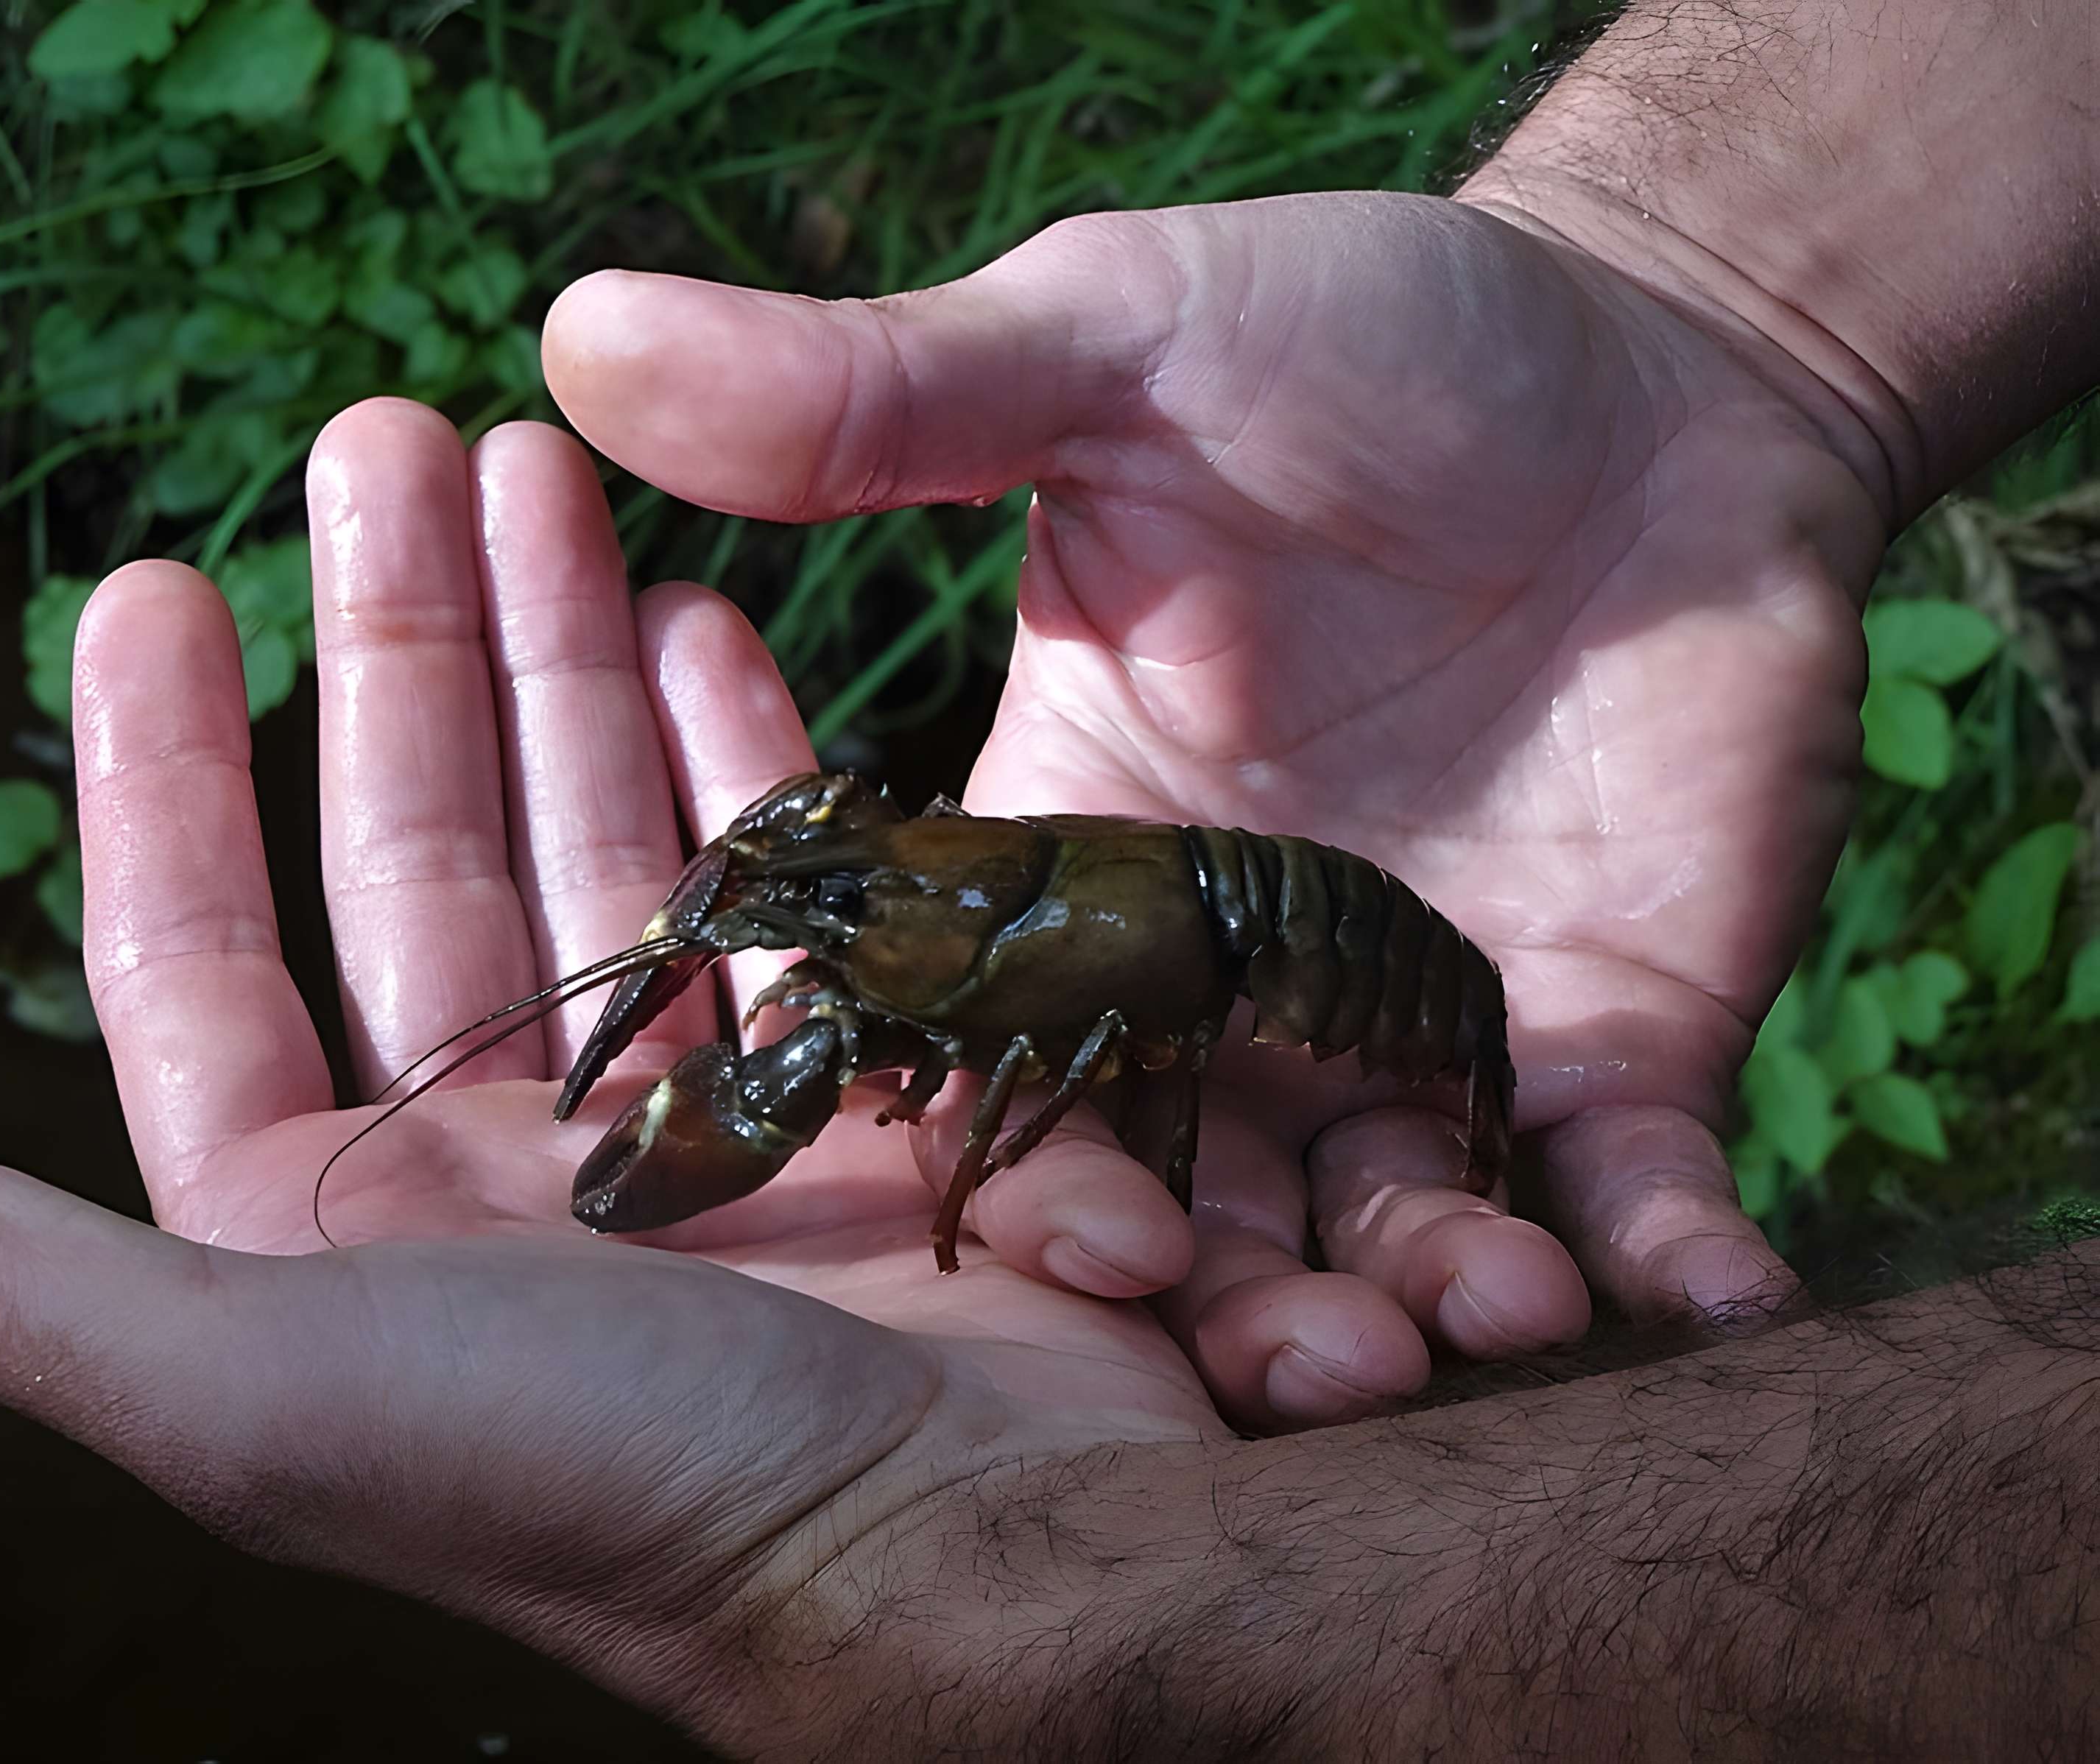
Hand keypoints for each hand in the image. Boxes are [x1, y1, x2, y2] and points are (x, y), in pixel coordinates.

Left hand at [0, 400, 1413, 1746]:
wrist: (976, 1549)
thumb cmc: (611, 1477)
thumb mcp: (267, 1388)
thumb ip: (8, 1294)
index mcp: (331, 1230)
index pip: (199, 955)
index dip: (160, 769)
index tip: (146, 578)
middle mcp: (496, 1170)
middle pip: (420, 851)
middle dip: (398, 642)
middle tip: (398, 435)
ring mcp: (686, 1118)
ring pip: (598, 835)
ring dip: (565, 657)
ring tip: (550, 476)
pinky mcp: (851, 1090)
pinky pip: (777, 882)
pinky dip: (741, 747)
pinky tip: (706, 620)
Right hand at [543, 191, 1881, 1375]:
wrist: (1656, 371)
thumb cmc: (1365, 342)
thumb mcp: (1111, 348)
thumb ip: (880, 395)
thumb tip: (582, 331)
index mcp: (1060, 867)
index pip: (971, 1055)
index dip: (985, 1154)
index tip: (1024, 1221)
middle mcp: (1216, 992)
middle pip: (1176, 1202)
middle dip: (1214, 1302)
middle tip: (1283, 1353)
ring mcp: (1410, 1030)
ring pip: (1380, 1238)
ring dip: (1426, 1307)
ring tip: (1480, 1323)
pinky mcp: (1609, 1043)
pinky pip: (1624, 1188)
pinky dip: (1662, 1253)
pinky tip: (1704, 1290)